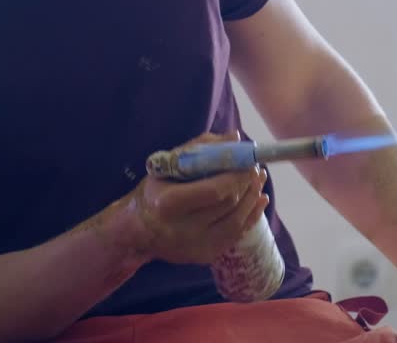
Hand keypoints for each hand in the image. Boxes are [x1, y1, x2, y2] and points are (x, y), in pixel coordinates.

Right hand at [122, 132, 269, 265]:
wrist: (137, 231)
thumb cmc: (153, 191)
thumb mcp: (167, 165)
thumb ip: (200, 148)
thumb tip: (235, 138)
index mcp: (169, 203)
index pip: (215, 191)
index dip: (237, 176)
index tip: (249, 162)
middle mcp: (182, 229)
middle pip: (228, 205)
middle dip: (247, 184)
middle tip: (255, 169)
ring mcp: (195, 246)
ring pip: (237, 221)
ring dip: (253, 198)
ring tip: (258, 181)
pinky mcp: (204, 256)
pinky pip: (236, 235)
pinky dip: (251, 216)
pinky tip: (258, 200)